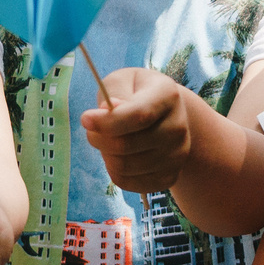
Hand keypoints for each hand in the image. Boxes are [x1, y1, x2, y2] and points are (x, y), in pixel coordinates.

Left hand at [82, 67, 193, 194]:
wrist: (163, 115)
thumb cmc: (136, 93)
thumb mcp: (123, 80)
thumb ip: (114, 93)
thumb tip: (108, 112)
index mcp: (168, 96)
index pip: (138, 115)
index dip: (108, 122)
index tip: (85, 119)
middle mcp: (178, 127)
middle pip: (127, 145)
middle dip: (99, 138)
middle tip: (93, 130)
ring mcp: (177, 155)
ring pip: (125, 167)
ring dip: (106, 155)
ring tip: (108, 141)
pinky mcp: (169, 177)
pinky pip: (129, 183)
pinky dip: (114, 172)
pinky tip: (117, 156)